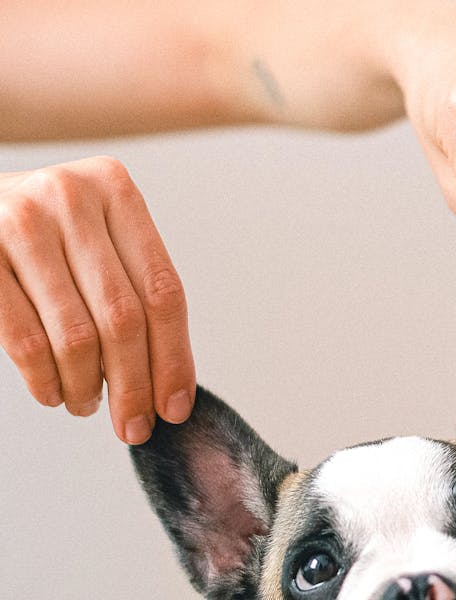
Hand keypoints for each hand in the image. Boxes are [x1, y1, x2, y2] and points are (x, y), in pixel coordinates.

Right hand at [0, 156, 194, 442]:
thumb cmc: (49, 233)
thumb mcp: (98, 236)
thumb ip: (135, 288)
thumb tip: (170, 383)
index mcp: (115, 190)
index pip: (163, 291)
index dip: (174, 358)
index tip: (176, 407)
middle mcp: (71, 197)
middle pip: (124, 317)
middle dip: (134, 385)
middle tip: (134, 426)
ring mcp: (18, 222)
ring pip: (76, 335)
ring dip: (87, 387)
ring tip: (88, 404)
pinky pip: (24, 340)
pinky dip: (45, 380)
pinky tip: (54, 393)